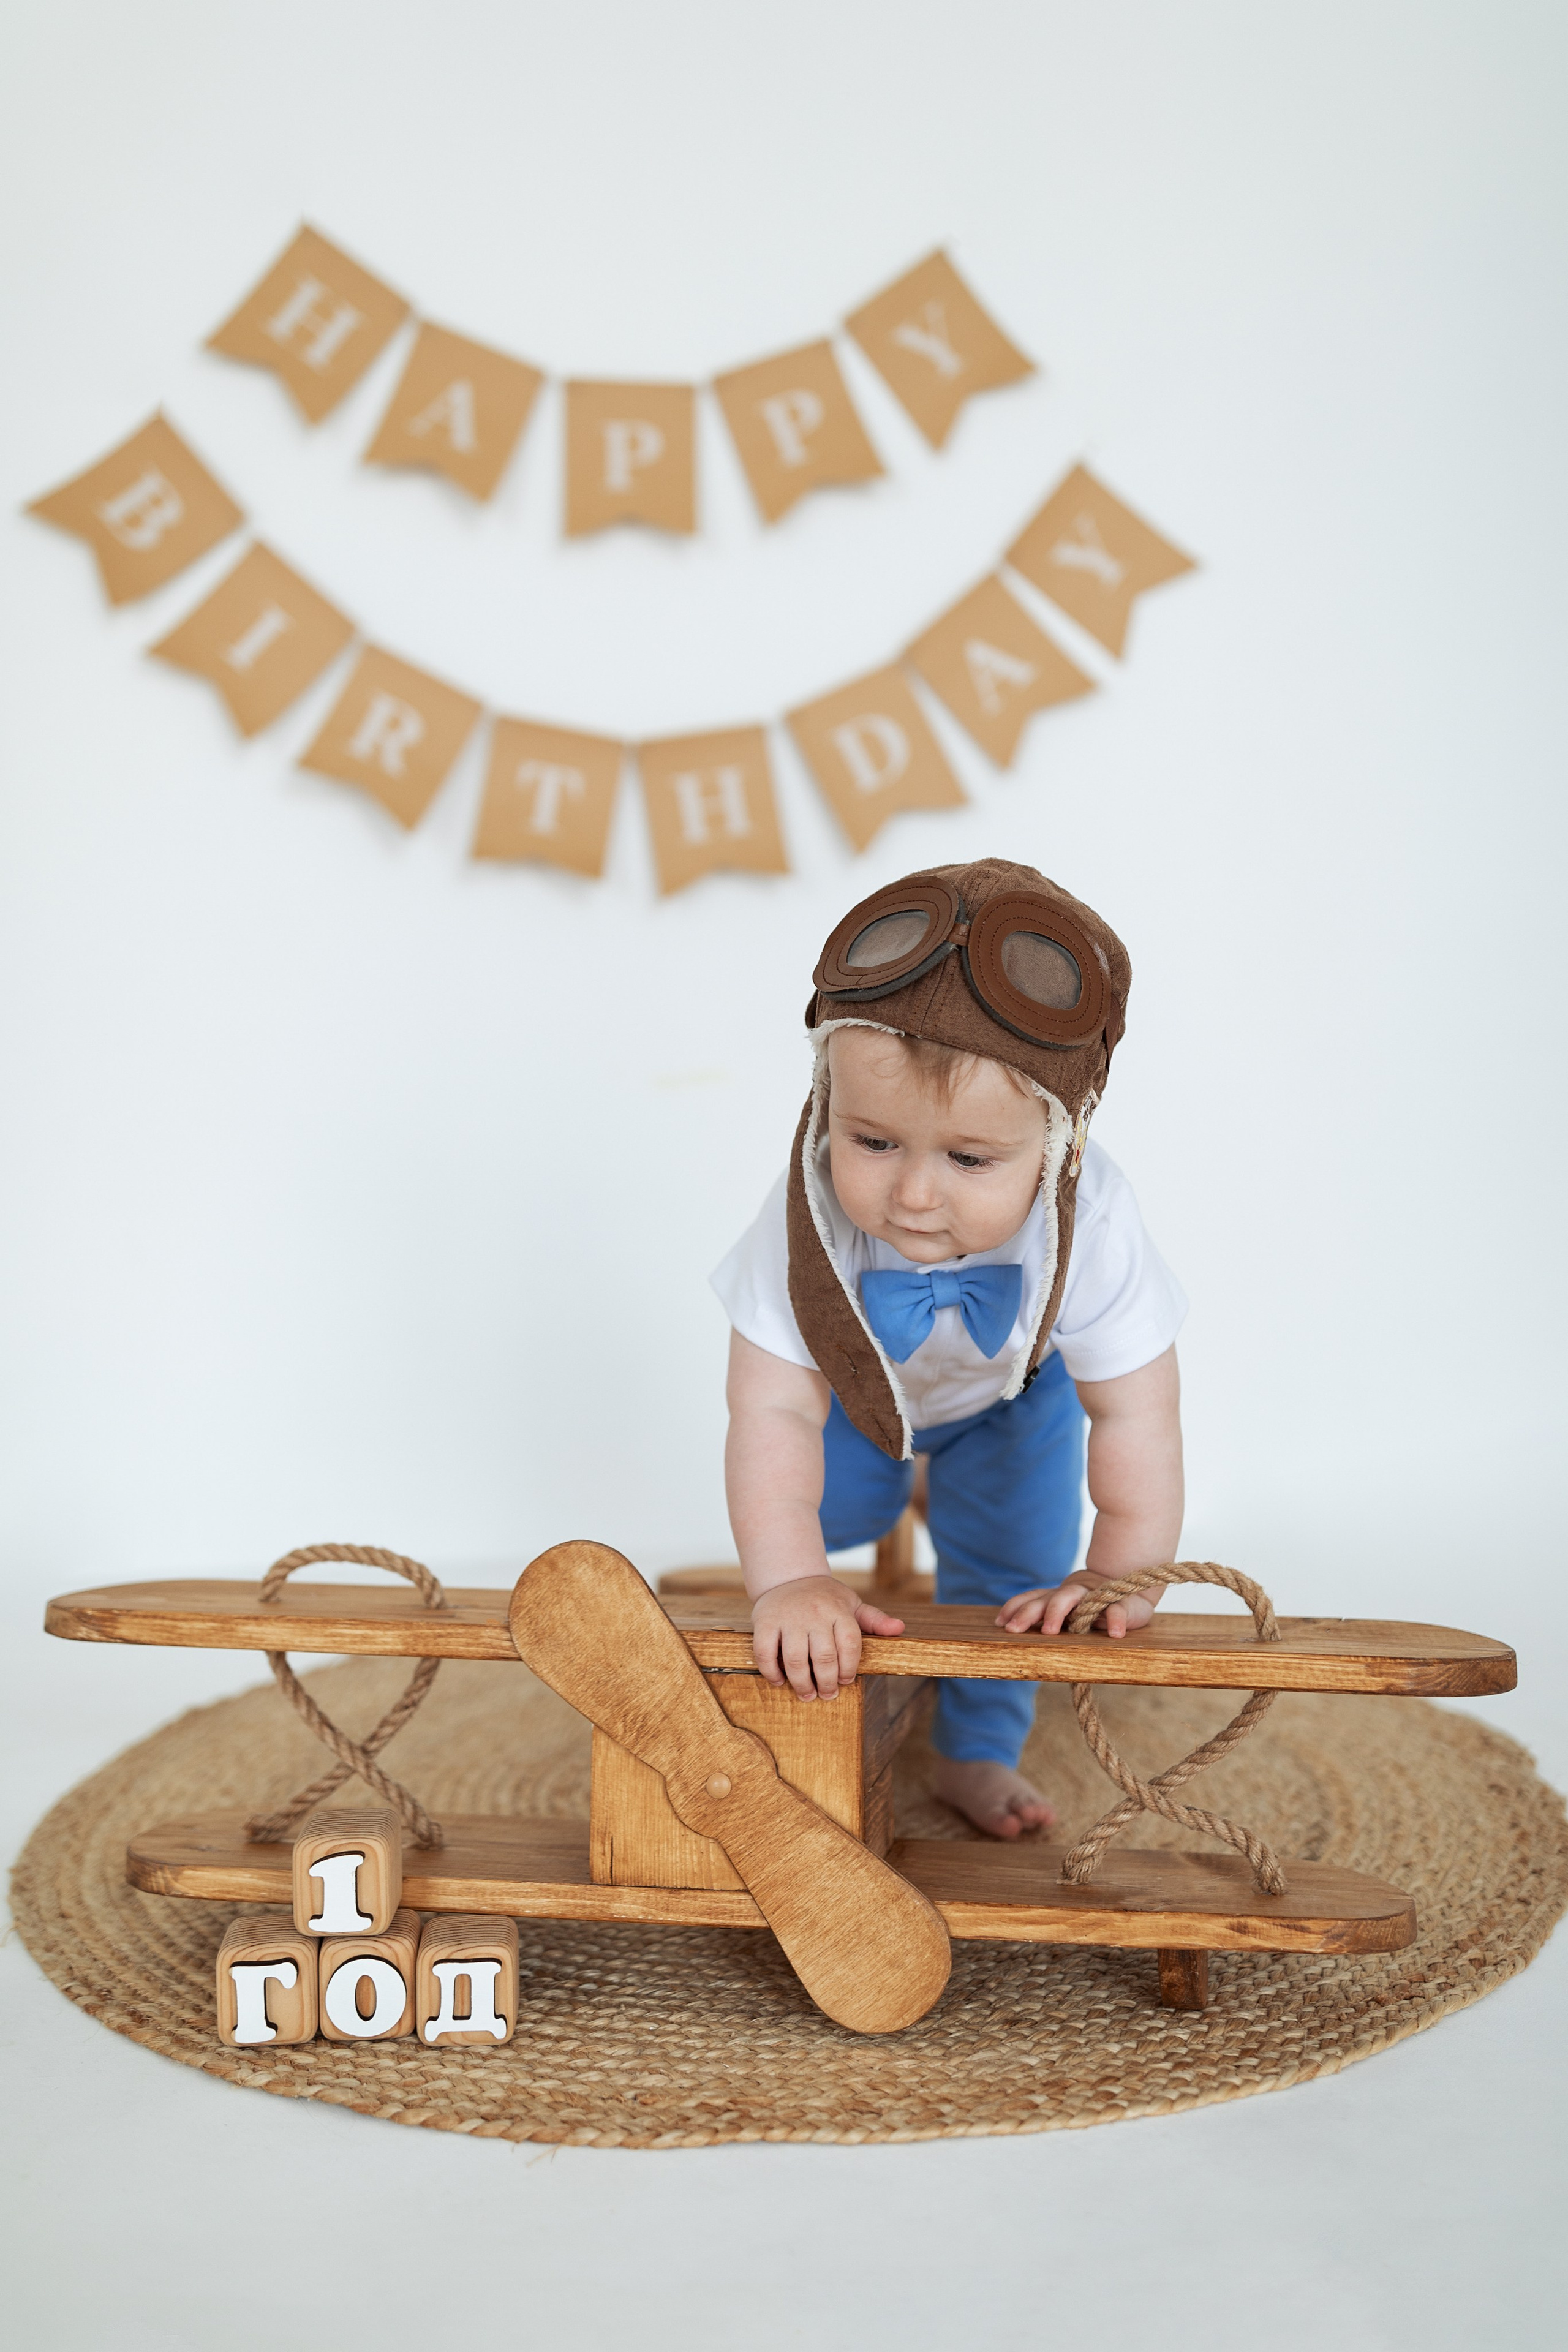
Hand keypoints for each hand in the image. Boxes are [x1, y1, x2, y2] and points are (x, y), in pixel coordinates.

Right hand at [751, 1575, 904, 1699]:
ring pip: (795, 1659)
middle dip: (827, 1683)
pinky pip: (766, 1652)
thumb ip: (874, 1619)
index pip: (849, 1644)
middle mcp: (814, 1613)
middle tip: (827, 1695)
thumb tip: (900, 1629)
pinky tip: (780, 1681)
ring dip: (802, 1683)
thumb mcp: (851, 1604)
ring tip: (807, 1694)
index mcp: (838, 1610)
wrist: (788, 1576)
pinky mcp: (765, 1622)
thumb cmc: (824, 1598)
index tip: (845, 1681)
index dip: (849, 1668)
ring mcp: (788, 1618)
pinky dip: (772, 1672)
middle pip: (824, 1657)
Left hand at [996, 1572, 1166, 1640]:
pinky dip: (1115, 1621)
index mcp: (1058, 1598)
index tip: (1000, 1623)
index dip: (1014, 1608)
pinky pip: (1117, 1610)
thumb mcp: (1068, 1613)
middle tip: (1013, 1629)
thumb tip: (1017, 1632)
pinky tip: (1114, 1633)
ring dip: (1056, 1612)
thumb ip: (1047, 1618)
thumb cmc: (1091, 1608)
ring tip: (1048, 1631)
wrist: (1129, 1587)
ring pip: (1071, 1597)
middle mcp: (1072, 1594)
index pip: (1032, 1599)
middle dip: (1027, 1613)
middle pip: (1045, 1599)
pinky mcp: (1120, 1604)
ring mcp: (1095, 1596)